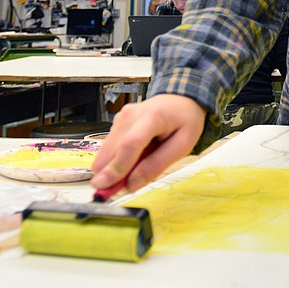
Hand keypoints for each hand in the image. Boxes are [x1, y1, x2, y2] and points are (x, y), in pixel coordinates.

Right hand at [90, 94, 205, 193]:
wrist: (180, 99)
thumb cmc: (185, 121)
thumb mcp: (182, 146)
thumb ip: (156, 165)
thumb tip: (131, 185)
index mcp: (153, 117)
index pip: (130, 144)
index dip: (116, 168)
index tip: (103, 187)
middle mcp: (131, 114)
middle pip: (112, 150)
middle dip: (112, 174)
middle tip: (123, 188)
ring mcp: (121, 117)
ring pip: (106, 152)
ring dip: (115, 167)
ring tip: (138, 167)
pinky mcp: (116, 122)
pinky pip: (109, 148)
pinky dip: (117, 159)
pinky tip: (134, 158)